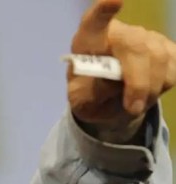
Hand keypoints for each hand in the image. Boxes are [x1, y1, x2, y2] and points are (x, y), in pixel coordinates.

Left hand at [68, 0, 175, 140]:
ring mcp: (145, 37)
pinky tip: (147, 91)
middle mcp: (118, 32)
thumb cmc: (88, 96)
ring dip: (150, 89)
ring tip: (133, 103)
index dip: (104, 11)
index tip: (114, 1)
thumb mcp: (82, 100)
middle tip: (132, 108)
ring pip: (160, 58)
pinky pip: (174, 68)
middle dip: (138, 82)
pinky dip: (163, 87)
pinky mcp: (167, 48)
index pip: (94, 21)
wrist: (106, 101)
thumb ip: (94, 90)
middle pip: (137, 47)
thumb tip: (114, 80)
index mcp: (88, 41)